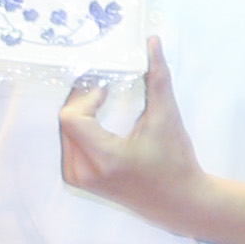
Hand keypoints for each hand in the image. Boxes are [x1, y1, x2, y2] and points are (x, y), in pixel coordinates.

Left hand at [57, 36, 206, 229]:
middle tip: (102, 86)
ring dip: (80, 113)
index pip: (71, 118)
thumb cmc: (176, 162)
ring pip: (64, 131)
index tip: (107, 87)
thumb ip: (157, 79)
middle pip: (66, 122)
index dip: (85, 96)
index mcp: (104, 158)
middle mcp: (83, 171)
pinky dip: (80, 128)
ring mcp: (78, 177)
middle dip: (82, 101)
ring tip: (101, 101)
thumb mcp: (168, 118)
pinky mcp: (77, 179)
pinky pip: (68, 144)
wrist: (179, 201)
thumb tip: (152, 42)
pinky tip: (98, 119)